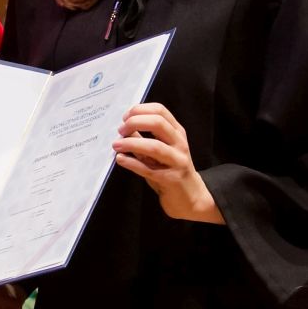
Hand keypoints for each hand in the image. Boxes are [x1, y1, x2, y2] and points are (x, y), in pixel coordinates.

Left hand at [113, 104, 224, 224]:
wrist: (191, 198)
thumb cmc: (171, 171)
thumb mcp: (159, 151)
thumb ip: (143, 138)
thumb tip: (124, 127)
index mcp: (177, 133)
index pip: (160, 111)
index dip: (140, 110)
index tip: (125, 117)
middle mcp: (179, 144)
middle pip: (158, 123)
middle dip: (135, 123)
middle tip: (120, 130)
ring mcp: (177, 161)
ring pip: (154, 146)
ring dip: (132, 143)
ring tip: (116, 145)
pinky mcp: (171, 179)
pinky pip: (148, 169)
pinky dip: (132, 163)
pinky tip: (121, 159)